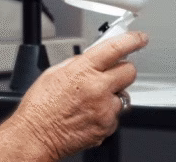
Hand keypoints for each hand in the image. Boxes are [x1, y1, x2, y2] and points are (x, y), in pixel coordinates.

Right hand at [0, 31, 147, 160]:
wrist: (35, 136)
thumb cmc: (40, 107)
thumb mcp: (54, 73)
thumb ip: (77, 63)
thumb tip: (91, 58)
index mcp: (83, 71)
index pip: (115, 48)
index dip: (132, 40)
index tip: (139, 38)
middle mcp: (97, 88)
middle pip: (129, 71)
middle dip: (122, 70)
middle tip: (110, 75)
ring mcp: (104, 109)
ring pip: (123, 95)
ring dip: (112, 96)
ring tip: (91, 101)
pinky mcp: (107, 127)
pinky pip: (115, 116)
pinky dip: (106, 114)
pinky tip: (89, 115)